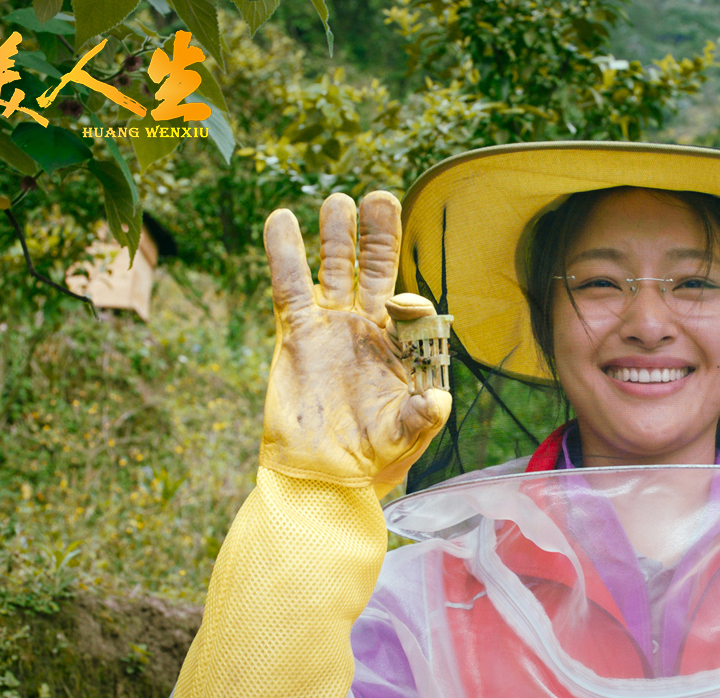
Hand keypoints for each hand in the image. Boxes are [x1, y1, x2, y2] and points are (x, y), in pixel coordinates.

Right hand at [258, 192, 450, 492]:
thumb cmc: (373, 458)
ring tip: (338, 201)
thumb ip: (421, 416)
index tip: (399, 304)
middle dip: (378, 235)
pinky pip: (290, 287)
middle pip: (375, 269)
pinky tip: (280, 221)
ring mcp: (333, 327)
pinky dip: (286, 254)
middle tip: (378, 197)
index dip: (410, 300)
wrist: (322, 477)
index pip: (412, 306)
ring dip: (336, 236)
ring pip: (334, 268)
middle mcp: (370, 328)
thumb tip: (439, 400)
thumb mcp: (406, 437)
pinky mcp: (297, 334)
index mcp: (404, 346)